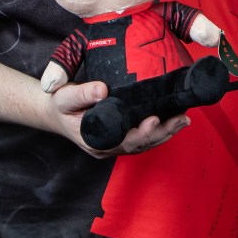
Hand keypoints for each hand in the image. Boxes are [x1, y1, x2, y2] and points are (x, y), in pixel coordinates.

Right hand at [48, 80, 189, 158]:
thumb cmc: (60, 106)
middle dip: (162, 132)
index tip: (153, 118)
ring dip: (165, 133)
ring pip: (144, 144)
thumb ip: (82, 94)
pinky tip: (173, 121)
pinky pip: (142, 139)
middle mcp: (107, 147)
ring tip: (183, 120)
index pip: (123, 143)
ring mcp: (114, 145)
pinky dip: (159, 131)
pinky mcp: (120, 138)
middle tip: (180, 119)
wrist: (54, 112)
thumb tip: (102, 90)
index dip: (141, 134)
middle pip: (139, 145)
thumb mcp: (65, 97)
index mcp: (95, 141)